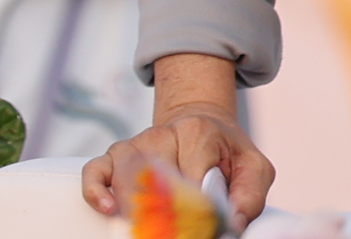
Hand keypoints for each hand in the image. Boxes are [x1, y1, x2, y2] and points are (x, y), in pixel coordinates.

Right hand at [84, 61, 271, 221]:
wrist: (199, 122)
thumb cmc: (226, 149)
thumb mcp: (254, 167)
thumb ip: (249, 196)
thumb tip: (231, 225)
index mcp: (197, 133)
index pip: (194, 175)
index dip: (200, 207)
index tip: (209, 229)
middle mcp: (161, 134)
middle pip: (155, 176)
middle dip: (165, 212)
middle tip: (175, 232)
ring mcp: (135, 143)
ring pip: (123, 175)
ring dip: (133, 206)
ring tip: (145, 228)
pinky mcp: (117, 155)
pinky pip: (96, 170)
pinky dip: (95, 190)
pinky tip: (107, 208)